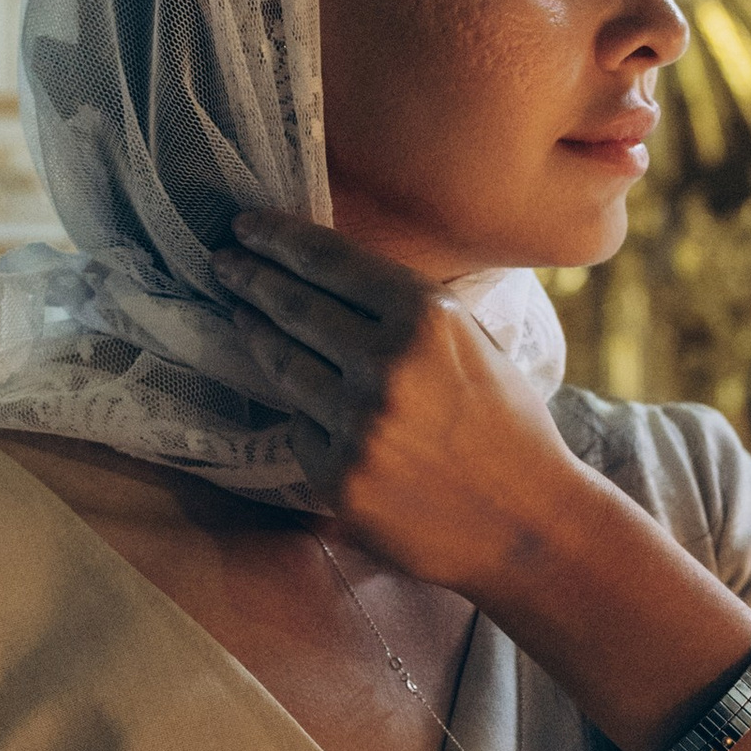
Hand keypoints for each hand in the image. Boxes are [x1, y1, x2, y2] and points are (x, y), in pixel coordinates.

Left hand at [217, 210, 575, 588]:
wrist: (528, 522)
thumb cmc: (507, 427)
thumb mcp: (473, 342)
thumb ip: (408, 311)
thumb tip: (331, 278)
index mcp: (426, 317)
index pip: (330, 263)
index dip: (278, 240)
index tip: (245, 228)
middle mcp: (386, 364)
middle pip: (294, 307)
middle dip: (251, 278)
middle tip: (222, 262)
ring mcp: (357, 424)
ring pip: (284, 365)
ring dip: (255, 334)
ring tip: (240, 314)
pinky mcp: (339, 477)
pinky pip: (300, 430)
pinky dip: (304, 417)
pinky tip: (308, 407)